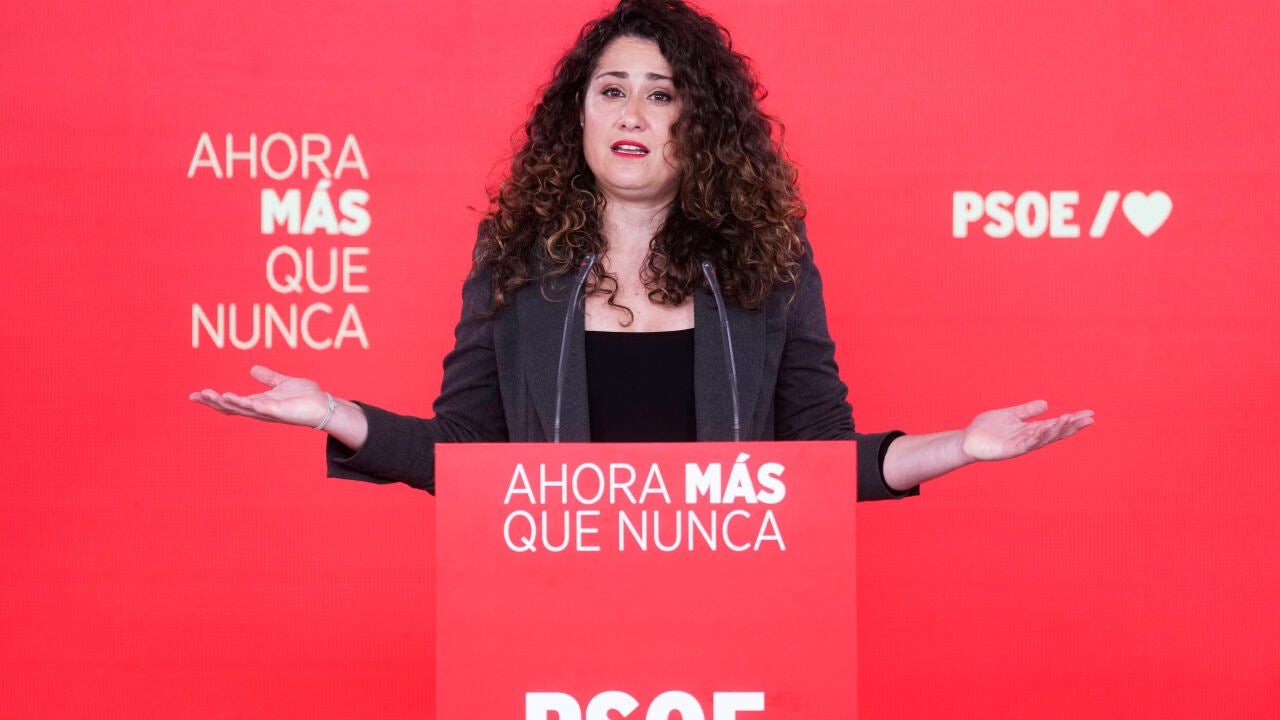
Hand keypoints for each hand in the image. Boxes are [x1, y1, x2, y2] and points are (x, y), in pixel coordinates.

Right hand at [190, 365, 329, 427]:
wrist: (323, 405)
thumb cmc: (305, 397)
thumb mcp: (282, 383)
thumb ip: (268, 378)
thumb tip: (253, 369)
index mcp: (258, 402)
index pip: (231, 403)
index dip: (213, 399)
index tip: (195, 394)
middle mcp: (259, 409)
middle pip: (230, 408)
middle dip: (212, 402)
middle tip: (194, 396)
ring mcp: (267, 412)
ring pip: (239, 408)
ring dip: (223, 402)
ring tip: (207, 395)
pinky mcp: (277, 411)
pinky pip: (257, 407)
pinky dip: (243, 402)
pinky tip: (231, 396)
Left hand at [960, 400, 1093, 461]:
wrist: (967, 440)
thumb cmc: (987, 429)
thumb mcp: (1011, 415)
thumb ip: (1027, 411)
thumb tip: (1046, 404)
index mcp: (1031, 430)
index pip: (1056, 425)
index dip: (1072, 420)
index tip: (1089, 414)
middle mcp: (1029, 439)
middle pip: (1055, 432)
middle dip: (1072, 426)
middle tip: (1089, 419)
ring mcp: (1020, 446)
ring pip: (1043, 438)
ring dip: (1057, 430)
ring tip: (1070, 419)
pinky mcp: (1009, 450)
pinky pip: (1026, 444)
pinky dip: (1037, 437)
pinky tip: (1046, 429)